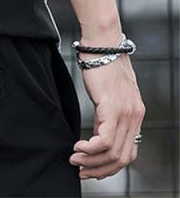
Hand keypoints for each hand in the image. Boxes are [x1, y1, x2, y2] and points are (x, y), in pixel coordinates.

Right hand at [69, 45, 145, 180]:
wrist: (102, 41)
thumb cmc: (102, 62)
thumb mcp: (110, 92)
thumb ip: (108, 112)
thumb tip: (99, 130)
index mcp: (136, 113)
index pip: (129, 152)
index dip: (110, 166)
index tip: (92, 168)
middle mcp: (135, 116)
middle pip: (123, 158)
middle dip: (100, 170)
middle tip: (81, 170)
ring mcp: (125, 112)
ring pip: (113, 152)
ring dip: (91, 161)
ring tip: (75, 159)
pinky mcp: (112, 106)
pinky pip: (104, 139)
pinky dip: (90, 149)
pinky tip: (77, 146)